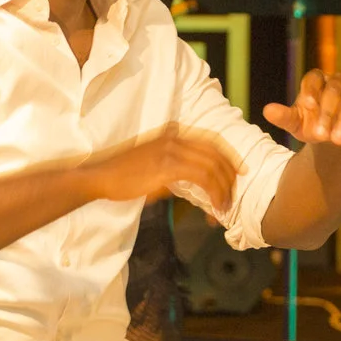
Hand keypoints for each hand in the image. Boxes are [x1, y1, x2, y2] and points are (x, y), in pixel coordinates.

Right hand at [87, 125, 240, 216]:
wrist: (101, 177)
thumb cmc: (122, 175)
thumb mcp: (151, 165)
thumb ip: (172, 169)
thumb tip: (189, 184)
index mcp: (172, 135)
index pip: (210, 141)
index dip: (228, 156)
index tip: (239, 171)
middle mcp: (174, 138)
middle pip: (215, 152)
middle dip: (230, 173)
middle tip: (235, 192)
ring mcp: (171, 151)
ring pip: (211, 166)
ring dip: (222, 187)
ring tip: (224, 205)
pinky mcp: (167, 167)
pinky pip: (201, 178)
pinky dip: (212, 192)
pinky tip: (213, 205)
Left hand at [265, 70, 340, 147]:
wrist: (331, 137)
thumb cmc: (310, 124)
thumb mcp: (295, 123)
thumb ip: (283, 116)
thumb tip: (267, 111)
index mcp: (317, 80)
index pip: (313, 79)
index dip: (311, 90)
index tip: (307, 105)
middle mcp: (337, 81)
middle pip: (334, 92)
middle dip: (328, 113)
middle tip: (320, 135)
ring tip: (337, 140)